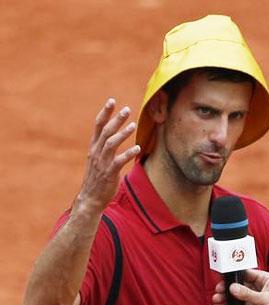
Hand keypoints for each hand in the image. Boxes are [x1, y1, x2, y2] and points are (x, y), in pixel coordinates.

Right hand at [74, 98, 139, 213]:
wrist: (90, 198)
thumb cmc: (97, 179)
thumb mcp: (98, 160)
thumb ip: (103, 148)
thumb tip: (110, 136)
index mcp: (94, 148)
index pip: (98, 126)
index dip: (105, 113)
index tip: (112, 101)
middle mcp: (96, 152)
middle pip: (106, 131)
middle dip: (115, 119)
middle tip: (126, 109)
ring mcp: (102, 162)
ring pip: (111, 144)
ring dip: (122, 133)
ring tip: (133, 125)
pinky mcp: (109, 173)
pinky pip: (118, 161)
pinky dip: (127, 153)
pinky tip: (137, 148)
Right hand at [212, 269, 268, 304]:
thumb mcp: (265, 298)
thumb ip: (248, 293)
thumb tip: (233, 288)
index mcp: (264, 280)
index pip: (246, 273)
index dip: (235, 275)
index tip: (225, 278)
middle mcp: (257, 288)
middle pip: (238, 285)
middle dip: (228, 288)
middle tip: (219, 290)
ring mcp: (252, 299)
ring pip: (236, 296)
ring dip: (226, 298)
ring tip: (217, 300)